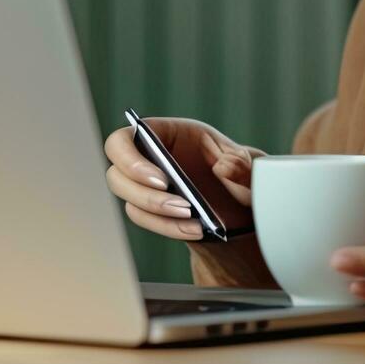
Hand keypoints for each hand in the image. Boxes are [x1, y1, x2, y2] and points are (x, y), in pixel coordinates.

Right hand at [102, 117, 259, 240]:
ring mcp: (146, 185)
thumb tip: (225, 167)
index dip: (130, 159)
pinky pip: (145, 220)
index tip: (161, 180)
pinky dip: (168, 228)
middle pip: (116, 174)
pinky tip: (194, 230)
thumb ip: (242, 164)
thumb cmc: (240, 171)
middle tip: (180, 205)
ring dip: (157, 214)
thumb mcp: (248, 164)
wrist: (242, 201)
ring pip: (129, 200)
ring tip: (193, 220)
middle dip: (143, 194)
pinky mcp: (151, 210)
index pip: (124, 139)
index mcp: (166, 133)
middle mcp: (149, 158)